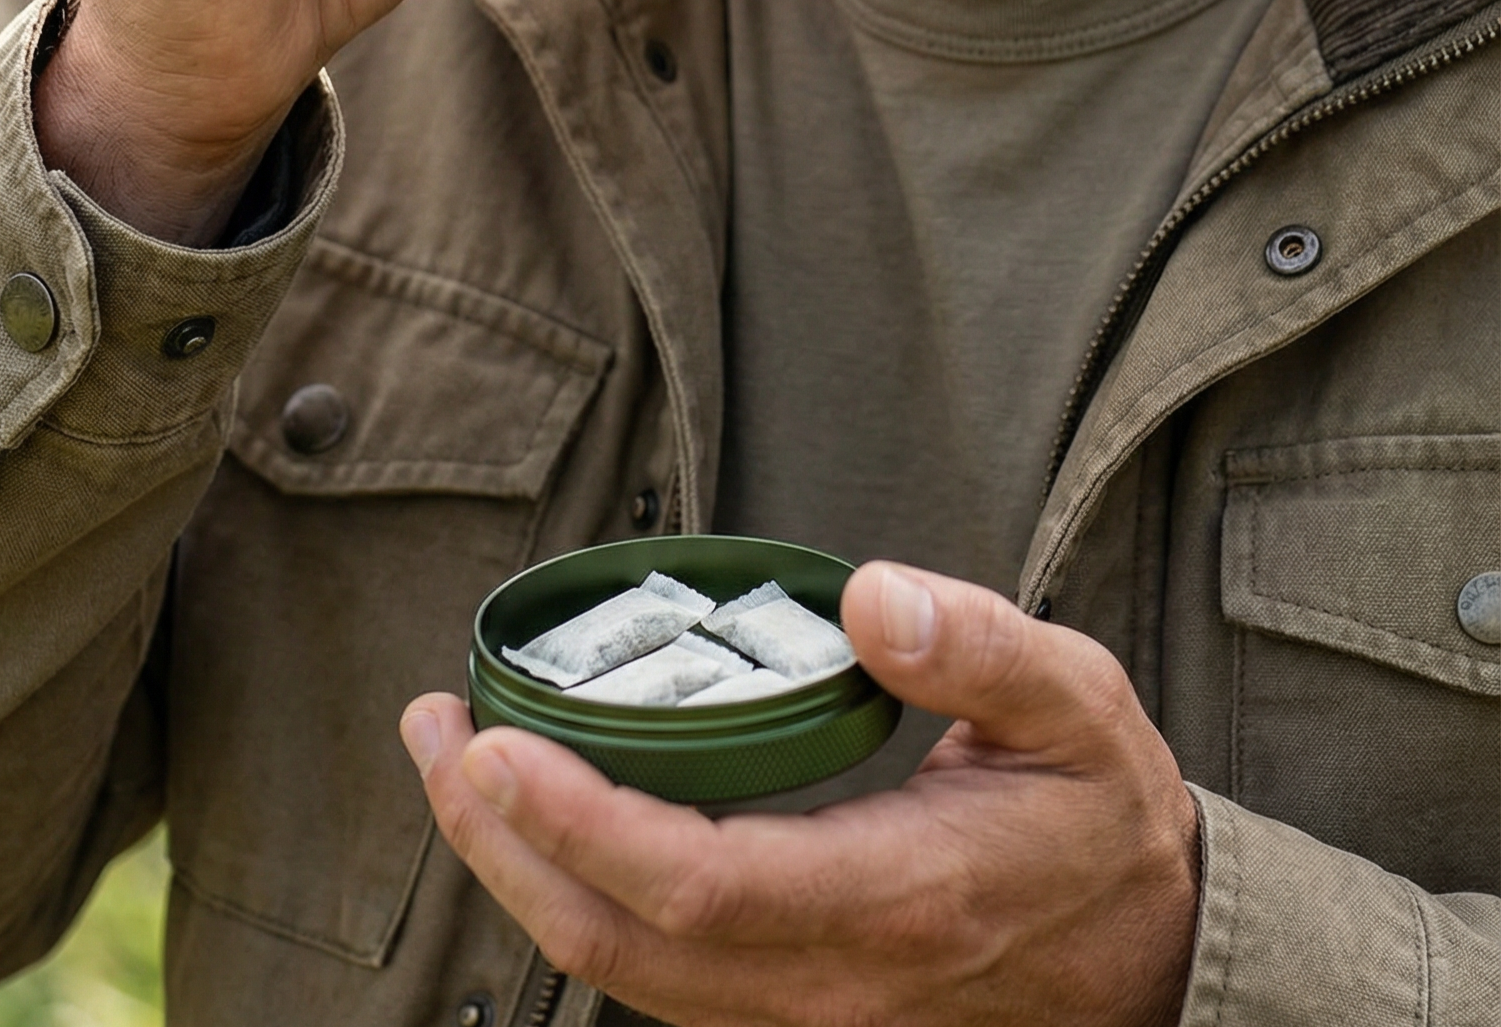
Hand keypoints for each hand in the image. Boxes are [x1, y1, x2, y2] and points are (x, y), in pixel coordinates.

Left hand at [402, 563, 1200, 1026]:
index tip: (487, 743)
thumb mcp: (1077, 703)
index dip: (572, 822)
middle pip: (617, 948)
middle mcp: (834, 981)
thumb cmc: (1100, 812)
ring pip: (622, 977)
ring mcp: (810, 1014)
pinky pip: (657, 980)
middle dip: (500, 847)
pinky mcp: (797, 1010)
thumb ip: (981, 648)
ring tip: (458, 771)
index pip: (692, 884)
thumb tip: (874, 596)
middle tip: (433, 735)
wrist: (1149, 953)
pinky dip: (578, 905)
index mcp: (897, 897)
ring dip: (520, 876)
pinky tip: (544, 831)